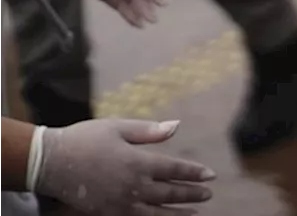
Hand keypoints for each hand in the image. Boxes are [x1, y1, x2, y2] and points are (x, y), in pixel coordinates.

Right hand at [34, 119, 214, 215]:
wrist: (49, 162)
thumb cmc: (85, 140)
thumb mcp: (118, 127)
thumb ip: (149, 131)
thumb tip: (176, 126)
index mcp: (137, 162)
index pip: (174, 169)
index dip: (193, 173)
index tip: (210, 175)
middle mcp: (132, 185)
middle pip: (169, 192)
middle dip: (191, 194)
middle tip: (207, 194)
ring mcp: (120, 202)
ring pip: (156, 211)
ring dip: (178, 212)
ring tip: (195, 213)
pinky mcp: (107, 213)